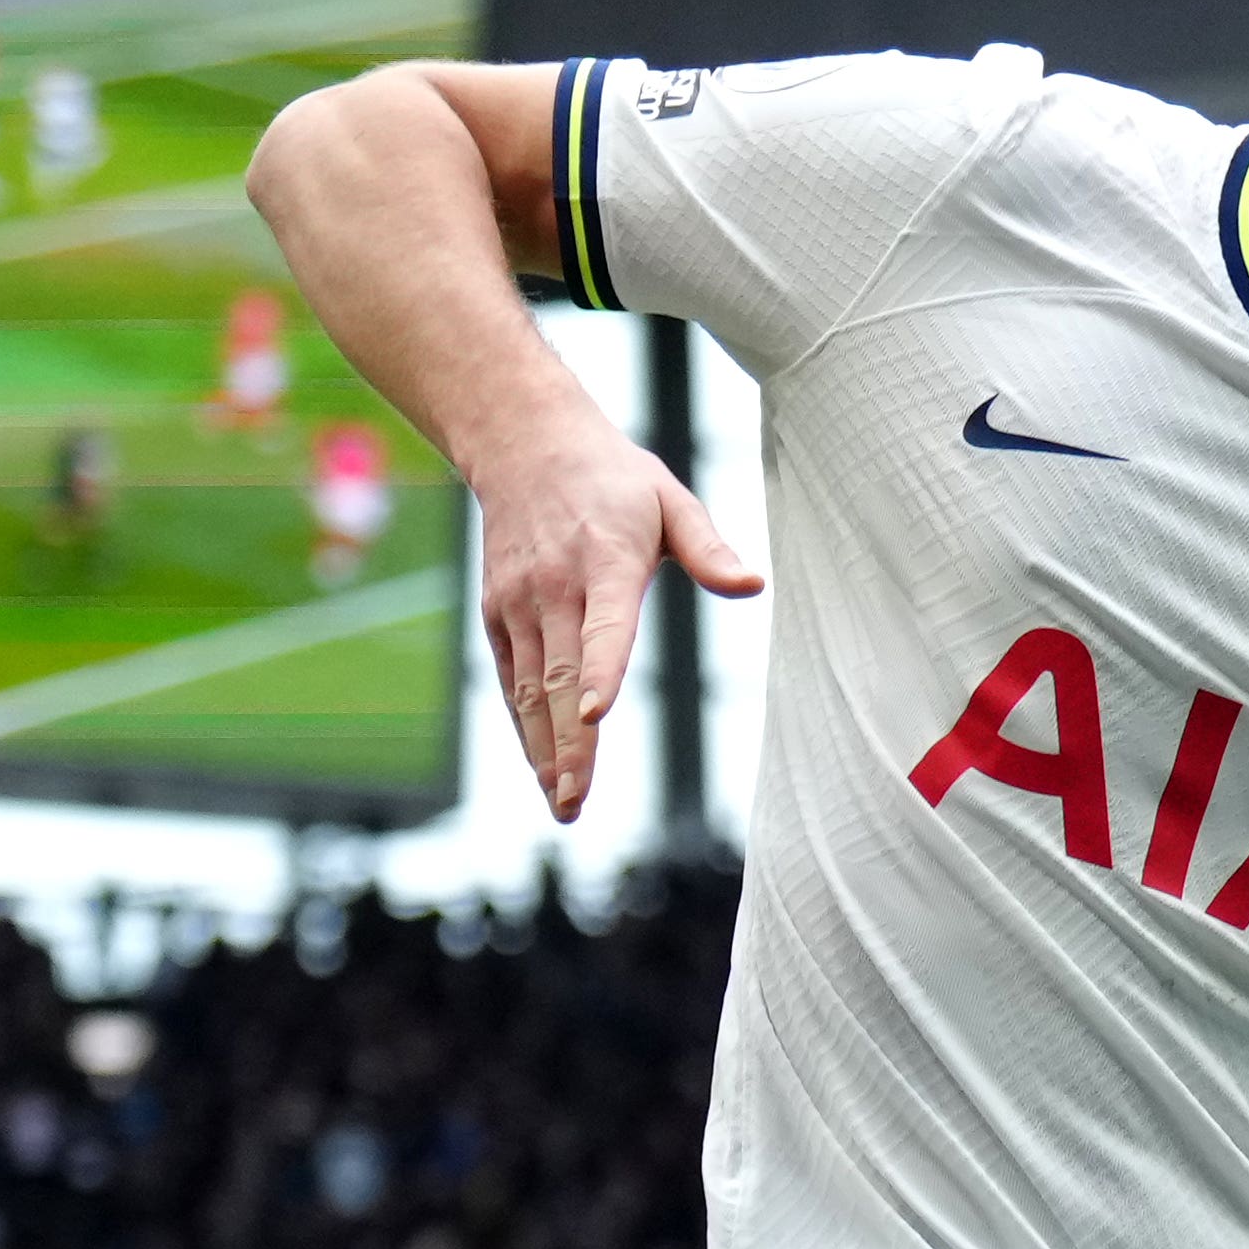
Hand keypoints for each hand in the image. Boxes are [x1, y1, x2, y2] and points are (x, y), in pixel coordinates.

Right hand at [464, 423, 758, 820]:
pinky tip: (544, 770)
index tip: (594, 715)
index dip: (600, 671)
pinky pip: (511, 681)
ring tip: (565, 803)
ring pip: (531, 689)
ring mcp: (520, 603)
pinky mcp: (497, 614)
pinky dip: (525, 728)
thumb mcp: (671, 499)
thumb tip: (752, 586)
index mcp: (605, 560)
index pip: (604, 625)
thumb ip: (709, 548)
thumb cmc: (613, 479)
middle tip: (578, 799)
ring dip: (546, 750)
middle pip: (560, 675)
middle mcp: (556, 587)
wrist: (525, 444)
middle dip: (570, 743)